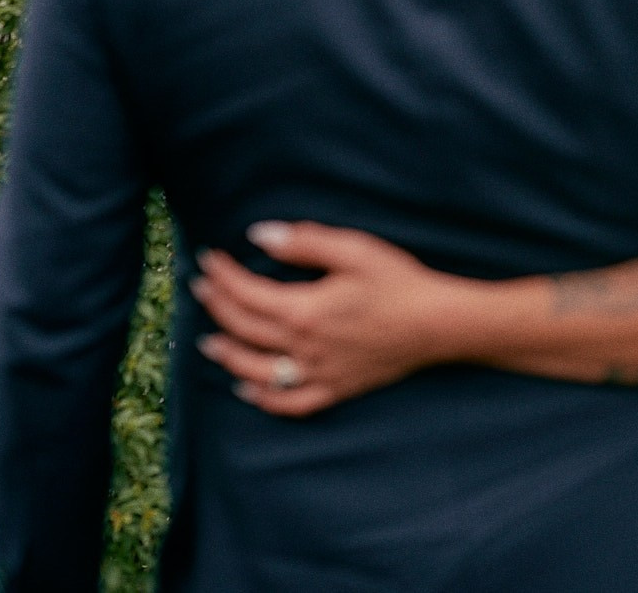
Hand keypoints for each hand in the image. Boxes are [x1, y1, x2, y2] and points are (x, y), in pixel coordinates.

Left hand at [192, 221, 461, 417]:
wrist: (437, 324)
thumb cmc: (399, 282)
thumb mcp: (355, 250)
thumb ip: (305, 242)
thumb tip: (260, 235)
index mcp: (304, 309)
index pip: (247, 292)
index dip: (223, 275)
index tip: (209, 259)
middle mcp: (302, 347)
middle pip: (244, 329)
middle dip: (217, 306)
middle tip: (200, 288)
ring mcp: (316, 373)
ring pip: (256, 370)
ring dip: (227, 355)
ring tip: (208, 342)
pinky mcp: (334, 389)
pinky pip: (289, 403)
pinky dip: (262, 398)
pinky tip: (247, 389)